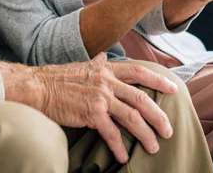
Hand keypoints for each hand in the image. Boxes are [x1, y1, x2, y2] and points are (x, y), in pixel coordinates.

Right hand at [0, 54, 178, 163]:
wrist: (38, 87)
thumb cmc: (57, 78)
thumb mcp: (81, 66)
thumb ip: (97, 63)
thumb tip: (103, 57)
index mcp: (106, 70)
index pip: (139, 72)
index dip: (158, 80)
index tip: (173, 88)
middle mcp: (107, 82)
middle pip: (141, 98)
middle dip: (158, 115)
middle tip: (169, 129)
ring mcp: (100, 98)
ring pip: (132, 117)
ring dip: (145, 134)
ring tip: (153, 147)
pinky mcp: (91, 113)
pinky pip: (111, 133)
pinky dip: (119, 146)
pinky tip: (124, 155)